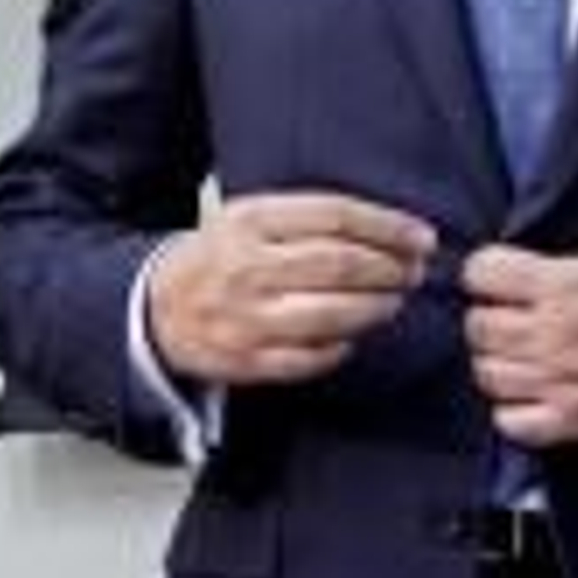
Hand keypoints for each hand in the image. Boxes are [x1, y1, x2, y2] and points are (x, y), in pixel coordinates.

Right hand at [147, 192, 436, 386]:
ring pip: (330, 315)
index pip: (335, 216)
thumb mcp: (251, 217)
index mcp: (249, 221)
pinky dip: (341, 347)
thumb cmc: (219, 256)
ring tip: (393, 301)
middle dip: (390, 269)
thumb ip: (310, 217)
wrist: (155, 307)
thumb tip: (390, 229)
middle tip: (414, 271)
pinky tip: (355, 335)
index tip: (421, 237)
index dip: (387, 226)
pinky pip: (309, 357)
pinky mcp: (245, 361)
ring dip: (375, 308)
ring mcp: (245, 318)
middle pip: (339, 265)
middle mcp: (246, 267)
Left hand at [462, 243, 577, 446]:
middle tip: (511, 320)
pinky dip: (513, 410)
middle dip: (489, 318)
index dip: (486, 274)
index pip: (481, 272)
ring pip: (487, 374)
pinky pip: (510, 422)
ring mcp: (561, 381)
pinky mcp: (574, 421)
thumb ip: (559, 269)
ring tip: (523, 358)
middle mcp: (554, 333)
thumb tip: (517, 277)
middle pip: (476, 326)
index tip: (497, 280)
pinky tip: (532, 395)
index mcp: (564, 284)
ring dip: (500, 363)